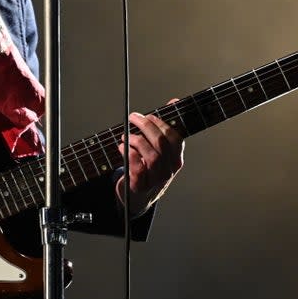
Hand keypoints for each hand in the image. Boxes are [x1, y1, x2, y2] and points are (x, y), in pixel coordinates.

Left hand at [116, 100, 184, 216]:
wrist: (139, 197)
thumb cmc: (148, 168)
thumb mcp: (158, 149)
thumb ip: (165, 126)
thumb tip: (174, 101)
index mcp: (176, 158)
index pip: (175, 138)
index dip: (161, 124)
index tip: (148, 116)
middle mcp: (169, 170)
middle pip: (161, 143)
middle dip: (146, 127)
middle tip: (133, 118)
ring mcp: (156, 179)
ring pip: (152, 156)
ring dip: (136, 141)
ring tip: (126, 135)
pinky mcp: (141, 186)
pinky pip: (138, 169)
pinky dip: (129, 155)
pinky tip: (122, 147)